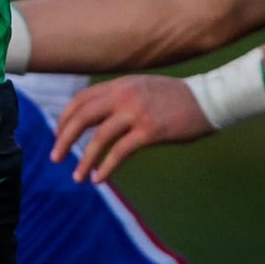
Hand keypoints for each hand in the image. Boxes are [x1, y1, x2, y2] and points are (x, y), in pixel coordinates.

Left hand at [50, 74, 215, 182]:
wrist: (209, 99)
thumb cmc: (177, 98)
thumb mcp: (144, 89)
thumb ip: (122, 97)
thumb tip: (100, 114)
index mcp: (120, 85)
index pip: (81, 99)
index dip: (65, 118)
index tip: (58, 135)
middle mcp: (124, 95)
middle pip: (82, 116)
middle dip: (64, 138)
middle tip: (55, 157)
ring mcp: (136, 112)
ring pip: (98, 137)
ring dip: (84, 159)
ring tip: (77, 177)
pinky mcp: (150, 130)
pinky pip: (120, 151)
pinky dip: (106, 167)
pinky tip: (99, 179)